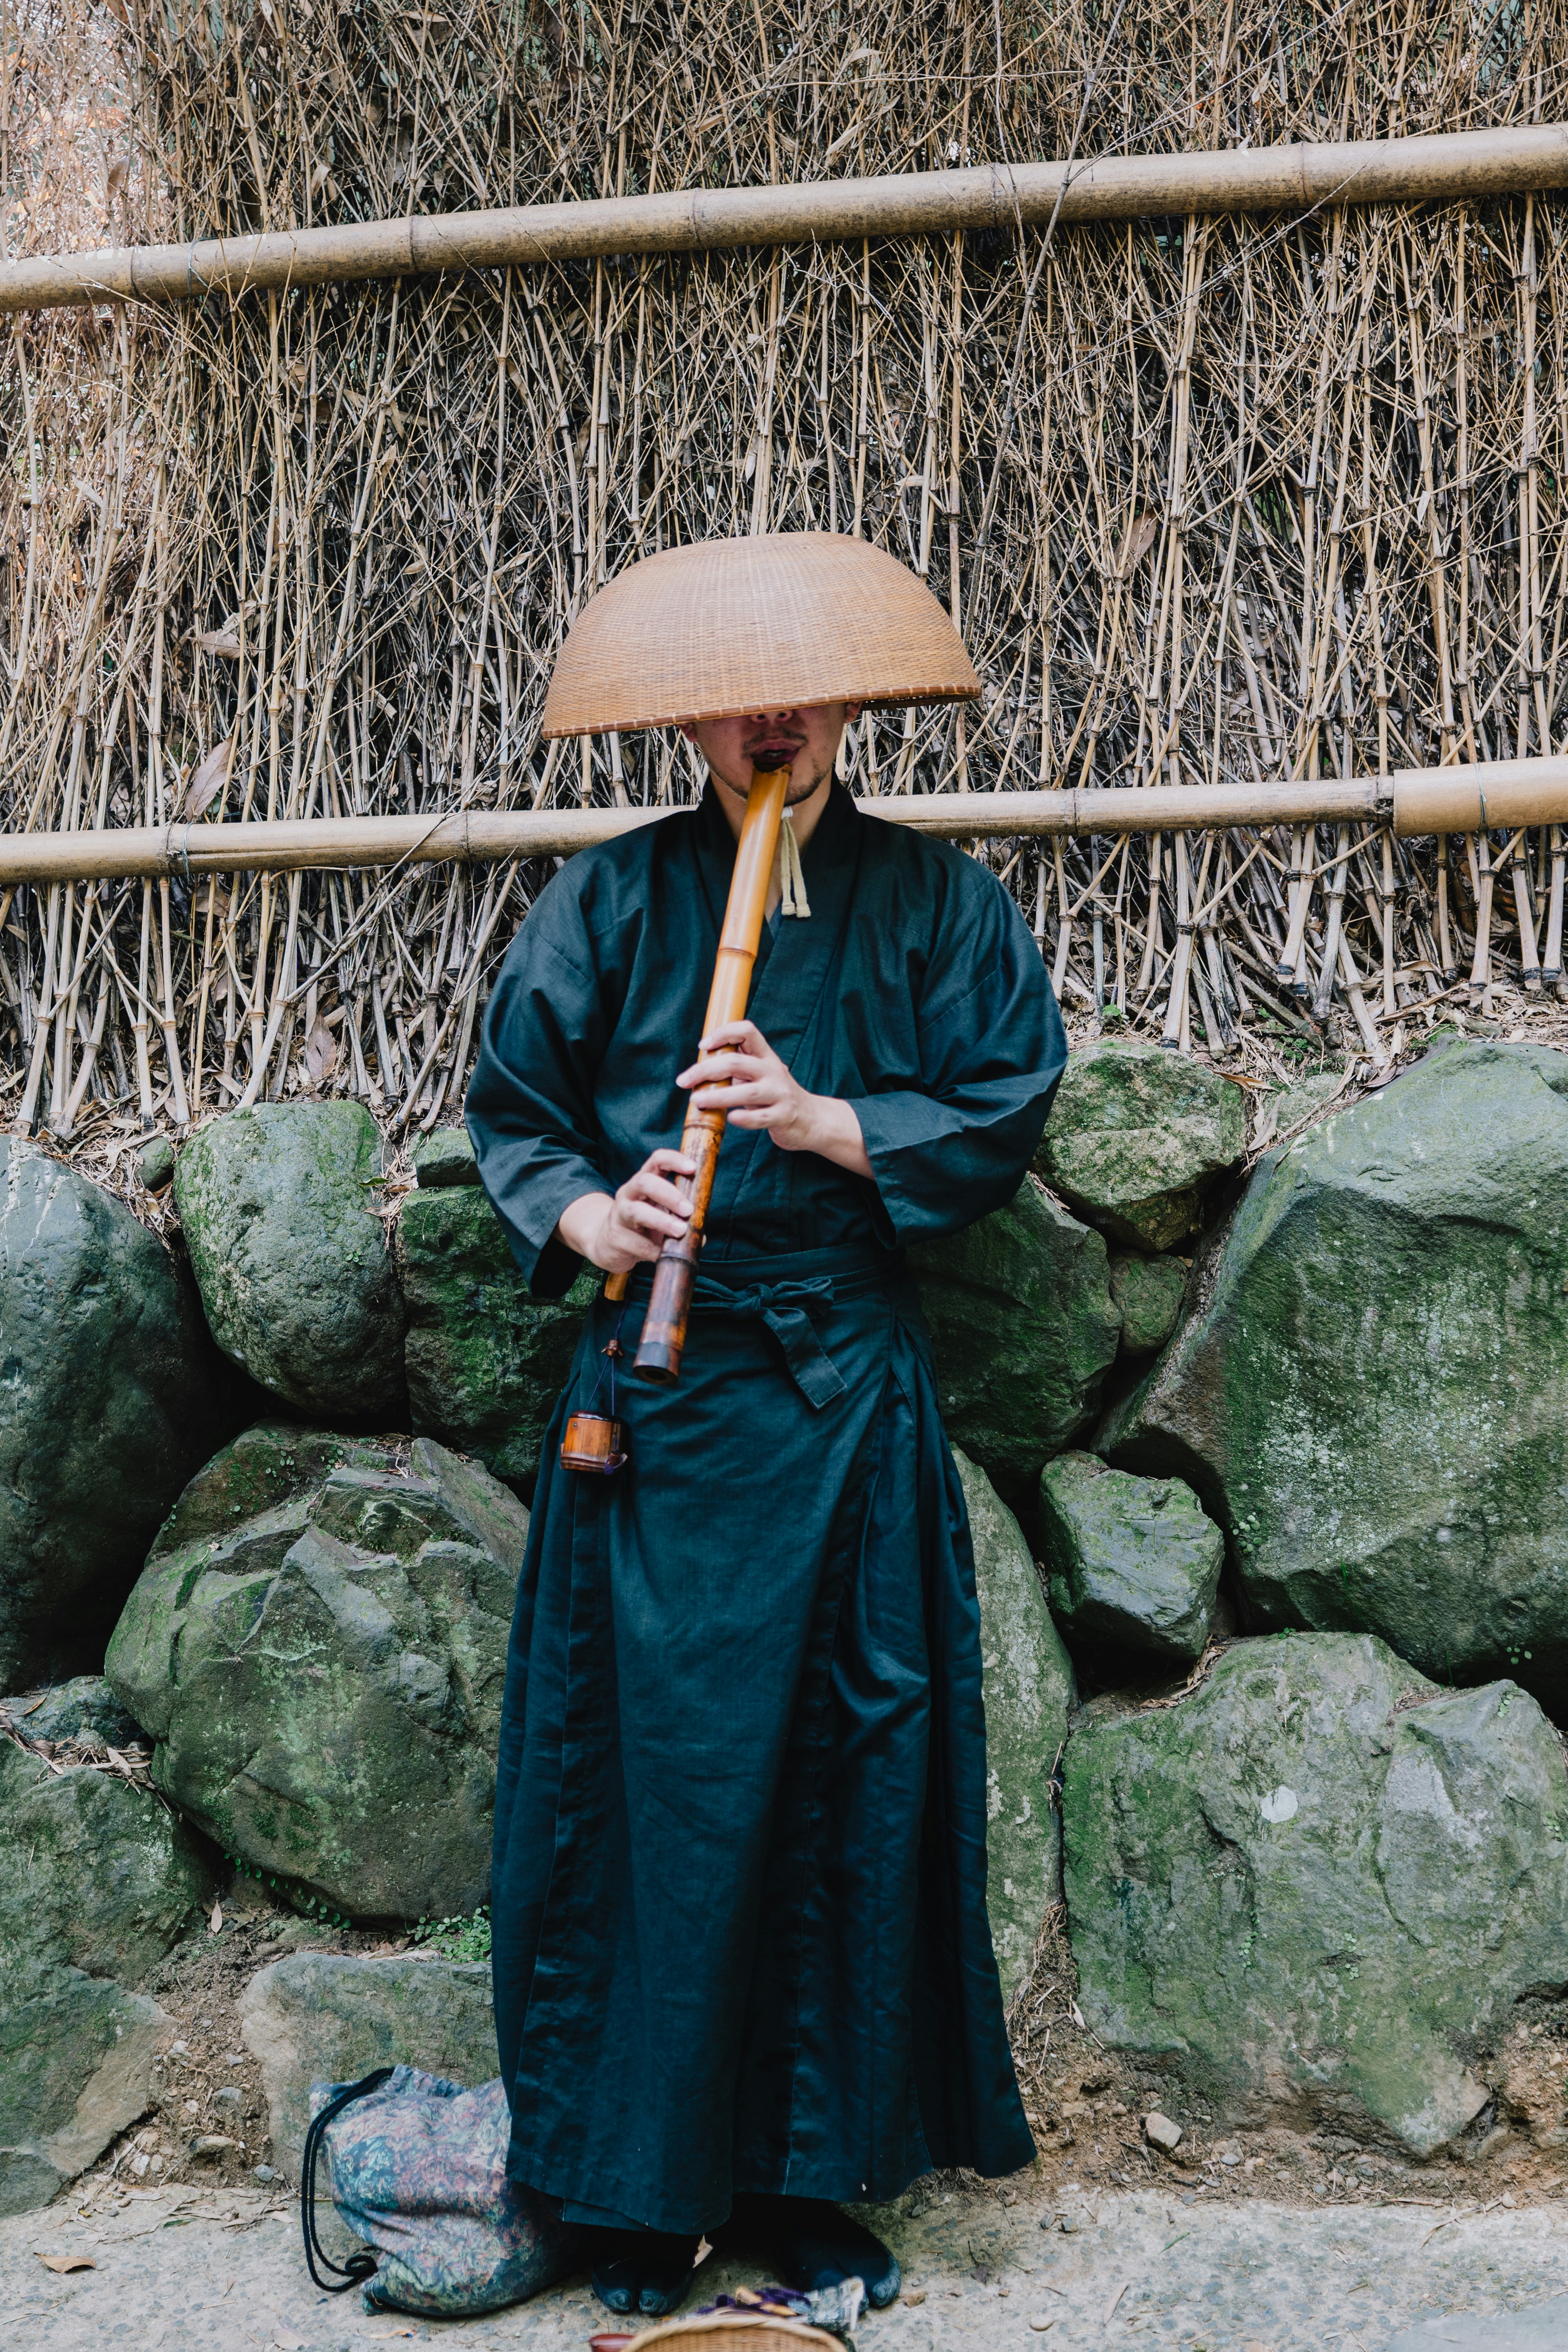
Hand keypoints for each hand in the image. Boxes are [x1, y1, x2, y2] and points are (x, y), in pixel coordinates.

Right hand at [556, 1148, 694, 1272]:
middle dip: (669, 1194)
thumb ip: (681, 1219)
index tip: (693, 1168)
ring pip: (637, 1212)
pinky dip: (655, 1250)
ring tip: (680, 1231)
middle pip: (645, 1182)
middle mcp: (629, 1193)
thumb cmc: (641, 1225)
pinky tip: (666, 1255)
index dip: (674, 1160)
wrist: (607, 1244)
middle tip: (688, 1209)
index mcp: (644, 1182)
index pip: (656, 1160)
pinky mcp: (615, 1238)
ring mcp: (619, 1215)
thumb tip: (699, 1235)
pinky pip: (637, 1244)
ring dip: (662, 1221)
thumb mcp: (660, 1214)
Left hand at [677, 1019, 870, 1175]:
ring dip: (719, 1095)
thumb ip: (736, 1068)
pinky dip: (744, 1119)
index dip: (723, 1033)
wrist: (811, 1119)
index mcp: (765, 1056)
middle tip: (684, 1081)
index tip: (703, 1046)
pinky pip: (761, 1118)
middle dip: (706, 1069)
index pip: (747, 1031)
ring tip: (697, 1100)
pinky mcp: (784, 1116)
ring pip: (748, 1092)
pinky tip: (730, 1119)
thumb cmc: (775, 1095)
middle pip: (737, 1062)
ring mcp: (780, 1094)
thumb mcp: (759, 1075)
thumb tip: (699, 1067)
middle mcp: (773, 1071)